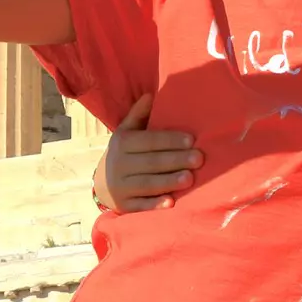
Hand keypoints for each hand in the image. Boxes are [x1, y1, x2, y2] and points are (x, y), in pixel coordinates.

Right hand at [92, 94, 202, 213]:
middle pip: (151, 162)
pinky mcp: (123, 206)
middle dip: (176, 160)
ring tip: (190, 178)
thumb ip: (138, 115)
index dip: (170, 140)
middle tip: (199, 159)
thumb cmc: (125, 153)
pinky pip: (140, 206)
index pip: (149, 141)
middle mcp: (118, 164)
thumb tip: (150, 95)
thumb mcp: (127, 131)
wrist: (102, 183)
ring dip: (169, 181)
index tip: (192, 140)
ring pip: (147, 184)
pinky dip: (155, 205)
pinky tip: (171, 203)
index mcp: (122, 143)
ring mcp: (120, 187)